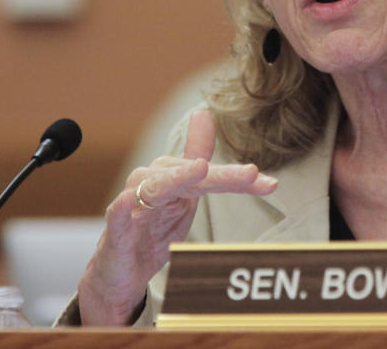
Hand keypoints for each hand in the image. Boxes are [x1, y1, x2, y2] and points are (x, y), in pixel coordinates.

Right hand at [76, 109, 276, 324]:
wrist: (119, 272)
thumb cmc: (153, 231)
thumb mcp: (184, 198)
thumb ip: (201, 165)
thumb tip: (204, 113)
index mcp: (174, 178)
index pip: (212, 175)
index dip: (240, 179)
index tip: (271, 184)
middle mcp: (152, 183)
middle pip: (191, 176)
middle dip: (222, 175)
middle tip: (251, 173)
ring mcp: (133, 204)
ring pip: (157, 187)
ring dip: (178, 178)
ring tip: (200, 169)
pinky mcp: (115, 229)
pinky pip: (119, 213)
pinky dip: (125, 205)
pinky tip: (132, 199)